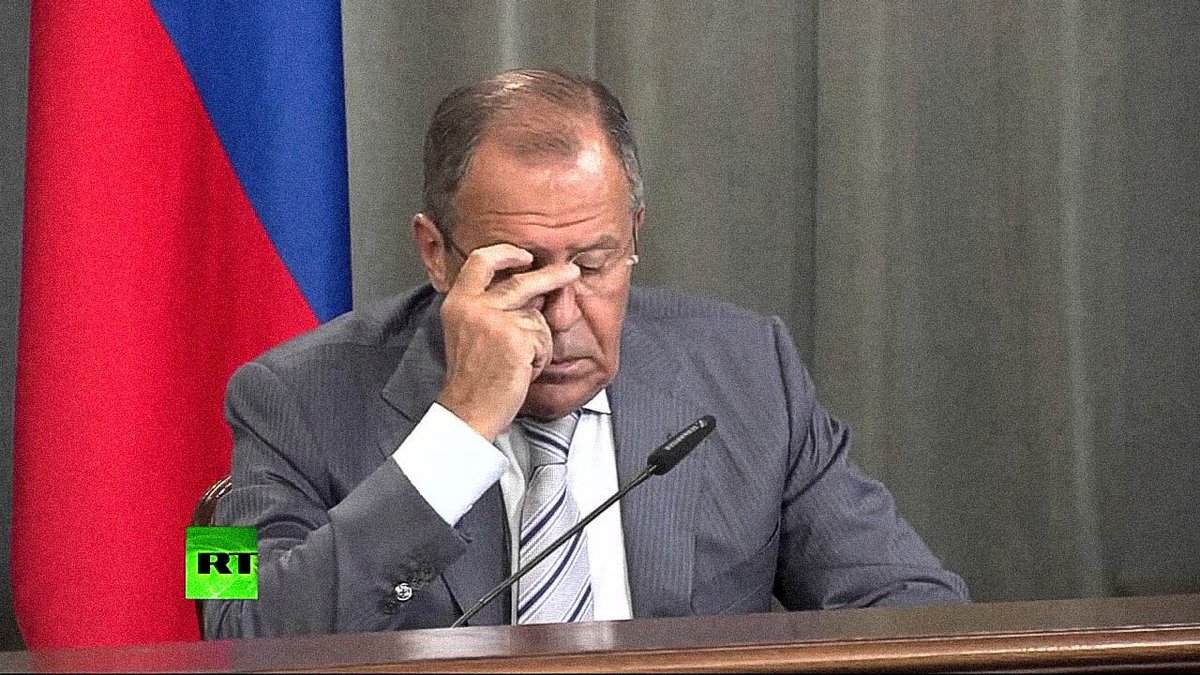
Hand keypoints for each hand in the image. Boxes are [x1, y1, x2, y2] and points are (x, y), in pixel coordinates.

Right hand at [436, 244, 579, 440]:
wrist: (468, 410)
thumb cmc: (473, 378)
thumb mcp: (470, 332)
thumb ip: (491, 307)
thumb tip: (532, 291)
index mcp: (458, 302)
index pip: (481, 261)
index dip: (505, 253)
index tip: (523, 255)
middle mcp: (474, 306)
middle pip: (522, 281)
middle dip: (552, 276)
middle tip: (570, 272)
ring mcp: (495, 320)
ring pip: (537, 317)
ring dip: (538, 341)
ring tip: (518, 362)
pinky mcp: (516, 338)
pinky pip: (543, 339)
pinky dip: (540, 357)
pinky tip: (522, 370)